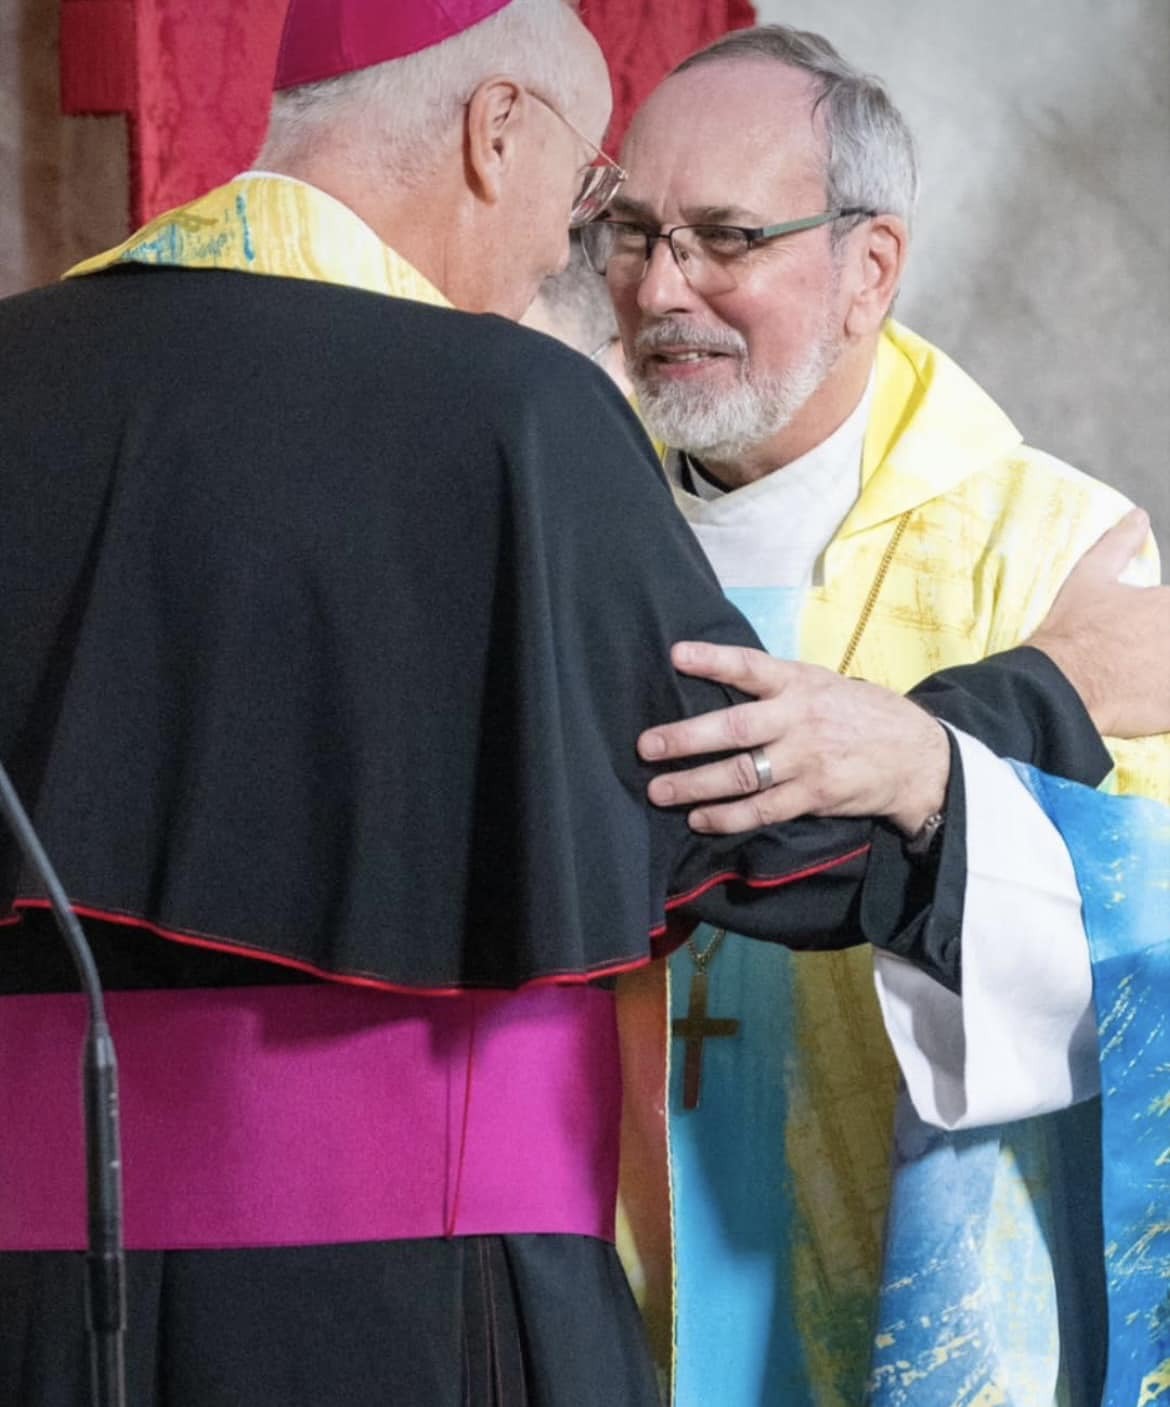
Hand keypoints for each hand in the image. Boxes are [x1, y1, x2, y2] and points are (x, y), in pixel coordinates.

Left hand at [638, 642, 949, 835]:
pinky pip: (762, 811)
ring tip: (659, 790)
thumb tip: (718, 678)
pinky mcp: (813, 797)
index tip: (677, 654)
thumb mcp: (823, 684)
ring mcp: (806, 761)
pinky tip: (699, 818)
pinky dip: (726, 817)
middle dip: (685, 738)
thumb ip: (777, 685)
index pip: (750, 667)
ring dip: (695, 785)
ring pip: (742, 775)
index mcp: (800, 683)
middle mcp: (800, 720)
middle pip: (734, 729)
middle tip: (646, 746)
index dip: (713, 660)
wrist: (916, 757)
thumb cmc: (858, 713)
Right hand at [1027, 508, 1169, 737]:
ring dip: (1163, 675)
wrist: (1057, 683)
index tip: (1146, 636)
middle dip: (1164, 648)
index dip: (1162, 624)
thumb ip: (1119, 544)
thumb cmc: (1072, 629)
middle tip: (1144, 660)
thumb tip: (1136, 515)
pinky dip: (1164, 705)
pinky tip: (1147, 702)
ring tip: (1145, 679)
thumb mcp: (1090, 577)